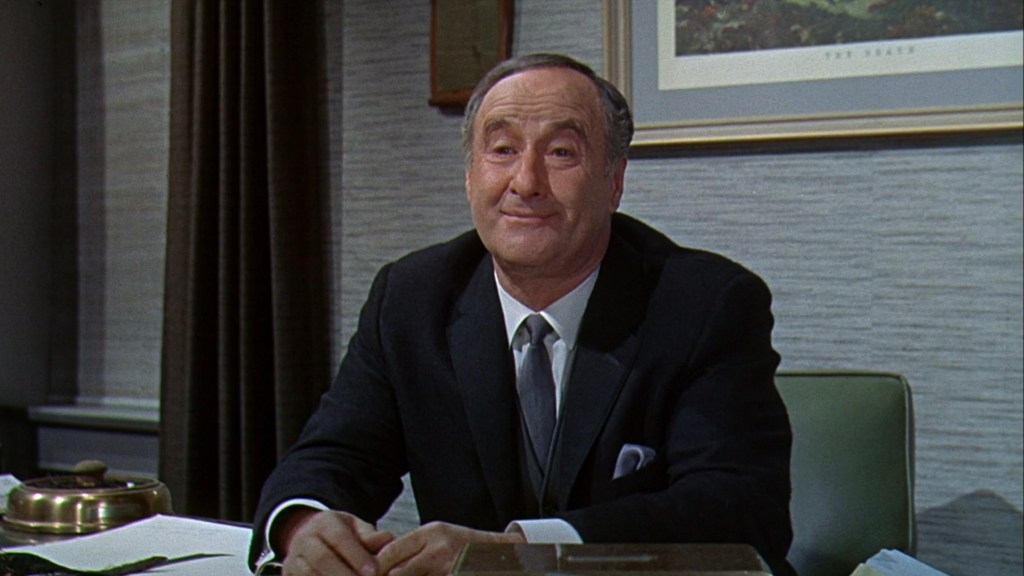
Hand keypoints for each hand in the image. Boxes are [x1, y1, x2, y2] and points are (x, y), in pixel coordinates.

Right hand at [281, 509, 394, 575]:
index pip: (339, 538)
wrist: (309, 539)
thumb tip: (388, 539)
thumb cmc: (340, 535)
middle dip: (345, 574)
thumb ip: (370, 536)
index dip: (356, 555)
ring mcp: (293, 560)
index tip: (374, 571)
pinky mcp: (288, 575)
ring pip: (309, 574)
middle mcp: (304, 540)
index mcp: (323, 523)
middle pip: (322, 559)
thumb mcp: (355, 528)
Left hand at [375, 521, 524, 575]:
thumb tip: (380, 561)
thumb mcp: (438, 536)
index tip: (364, 572)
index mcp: (430, 533)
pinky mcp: (455, 575)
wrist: (499, 553)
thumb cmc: (464, 545)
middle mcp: (438, 548)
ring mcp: (448, 566)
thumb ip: (412, 547)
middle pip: (398, 571)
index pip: (391, 551)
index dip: (375, 566)